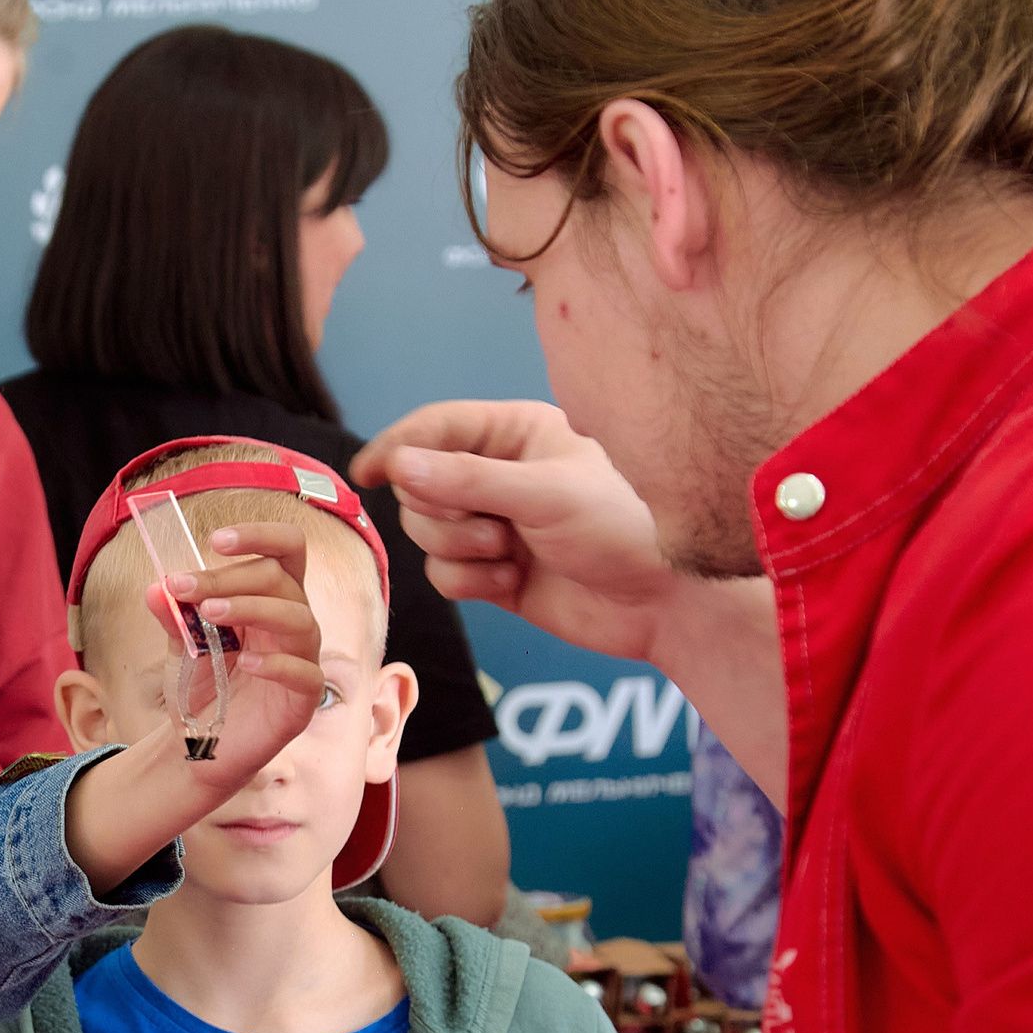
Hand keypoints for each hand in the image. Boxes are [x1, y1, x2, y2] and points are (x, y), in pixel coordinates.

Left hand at [163, 522, 327, 791]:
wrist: (200, 744)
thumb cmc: (203, 687)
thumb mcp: (180, 646)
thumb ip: (173, 617)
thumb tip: (156, 588)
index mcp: (269, 598)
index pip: (284, 551)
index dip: (259, 536)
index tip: (216, 540)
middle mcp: (293, 622)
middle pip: (281, 579)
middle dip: (229, 578)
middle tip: (184, 588)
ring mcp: (302, 659)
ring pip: (297, 618)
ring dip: (251, 608)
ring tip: (208, 615)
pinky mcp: (304, 699)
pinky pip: (305, 673)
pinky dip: (276, 665)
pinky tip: (245, 663)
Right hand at [351, 399, 685, 661]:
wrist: (666, 604)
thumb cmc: (625, 529)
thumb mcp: (546, 494)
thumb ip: (468, 479)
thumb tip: (397, 464)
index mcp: (517, 433)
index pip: (435, 428)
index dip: (398, 446)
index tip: (367, 473)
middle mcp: (500, 474)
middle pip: (420, 486)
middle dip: (446, 513)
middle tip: (494, 530)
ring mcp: (495, 524)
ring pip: (427, 533)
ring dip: (461, 550)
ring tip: (512, 556)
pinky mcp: (493, 573)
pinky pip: (444, 573)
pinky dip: (470, 583)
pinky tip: (515, 582)